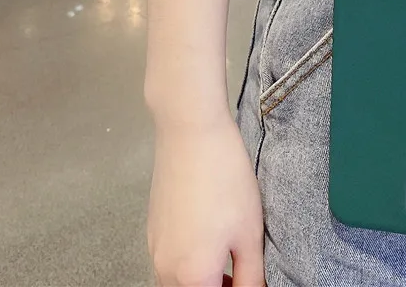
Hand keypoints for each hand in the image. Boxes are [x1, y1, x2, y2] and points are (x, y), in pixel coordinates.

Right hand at [148, 115, 264, 286]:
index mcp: (192, 277)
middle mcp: (165, 270)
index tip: (250, 280)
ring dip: (203, 279)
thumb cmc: (224, 178)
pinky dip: (189, 262)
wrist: (191, 134)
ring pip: (177, 282)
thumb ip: (252, 275)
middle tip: (244, 273)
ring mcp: (154, 250)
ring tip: (232, 257)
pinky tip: (211, 236)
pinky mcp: (153, 230)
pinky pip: (169, 262)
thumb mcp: (249, 232)